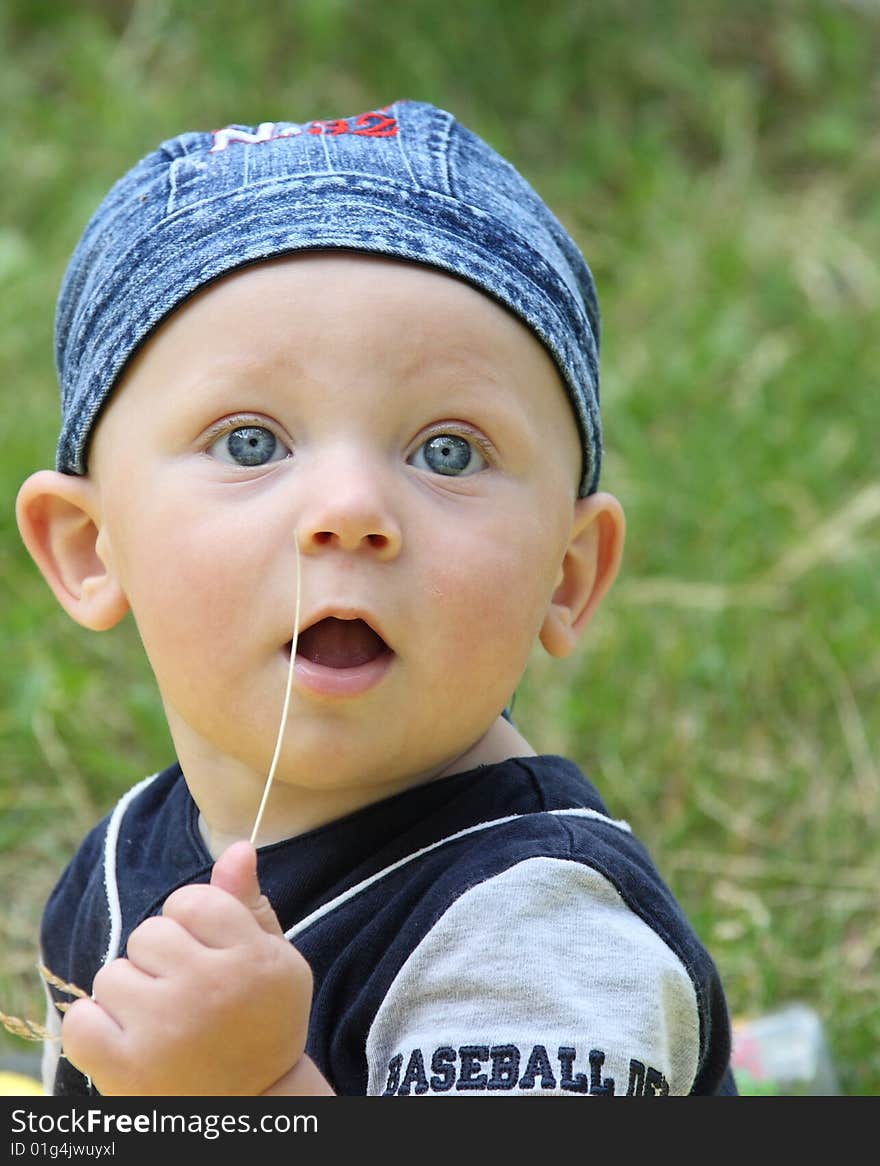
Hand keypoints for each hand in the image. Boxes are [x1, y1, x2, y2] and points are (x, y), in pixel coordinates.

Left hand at [61, 841, 314, 1094]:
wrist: (251, 1110)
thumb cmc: (261, 1025)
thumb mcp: (274, 962)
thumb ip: (248, 904)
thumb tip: (237, 847)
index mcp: (251, 959)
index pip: (191, 900)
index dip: (194, 926)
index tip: (209, 958)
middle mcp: (209, 989)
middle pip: (149, 933)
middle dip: (160, 960)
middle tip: (186, 996)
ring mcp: (165, 1029)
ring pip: (113, 973)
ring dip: (130, 995)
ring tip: (162, 1023)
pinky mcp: (126, 1068)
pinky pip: (82, 1018)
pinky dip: (96, 1029)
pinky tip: (128, 1040)